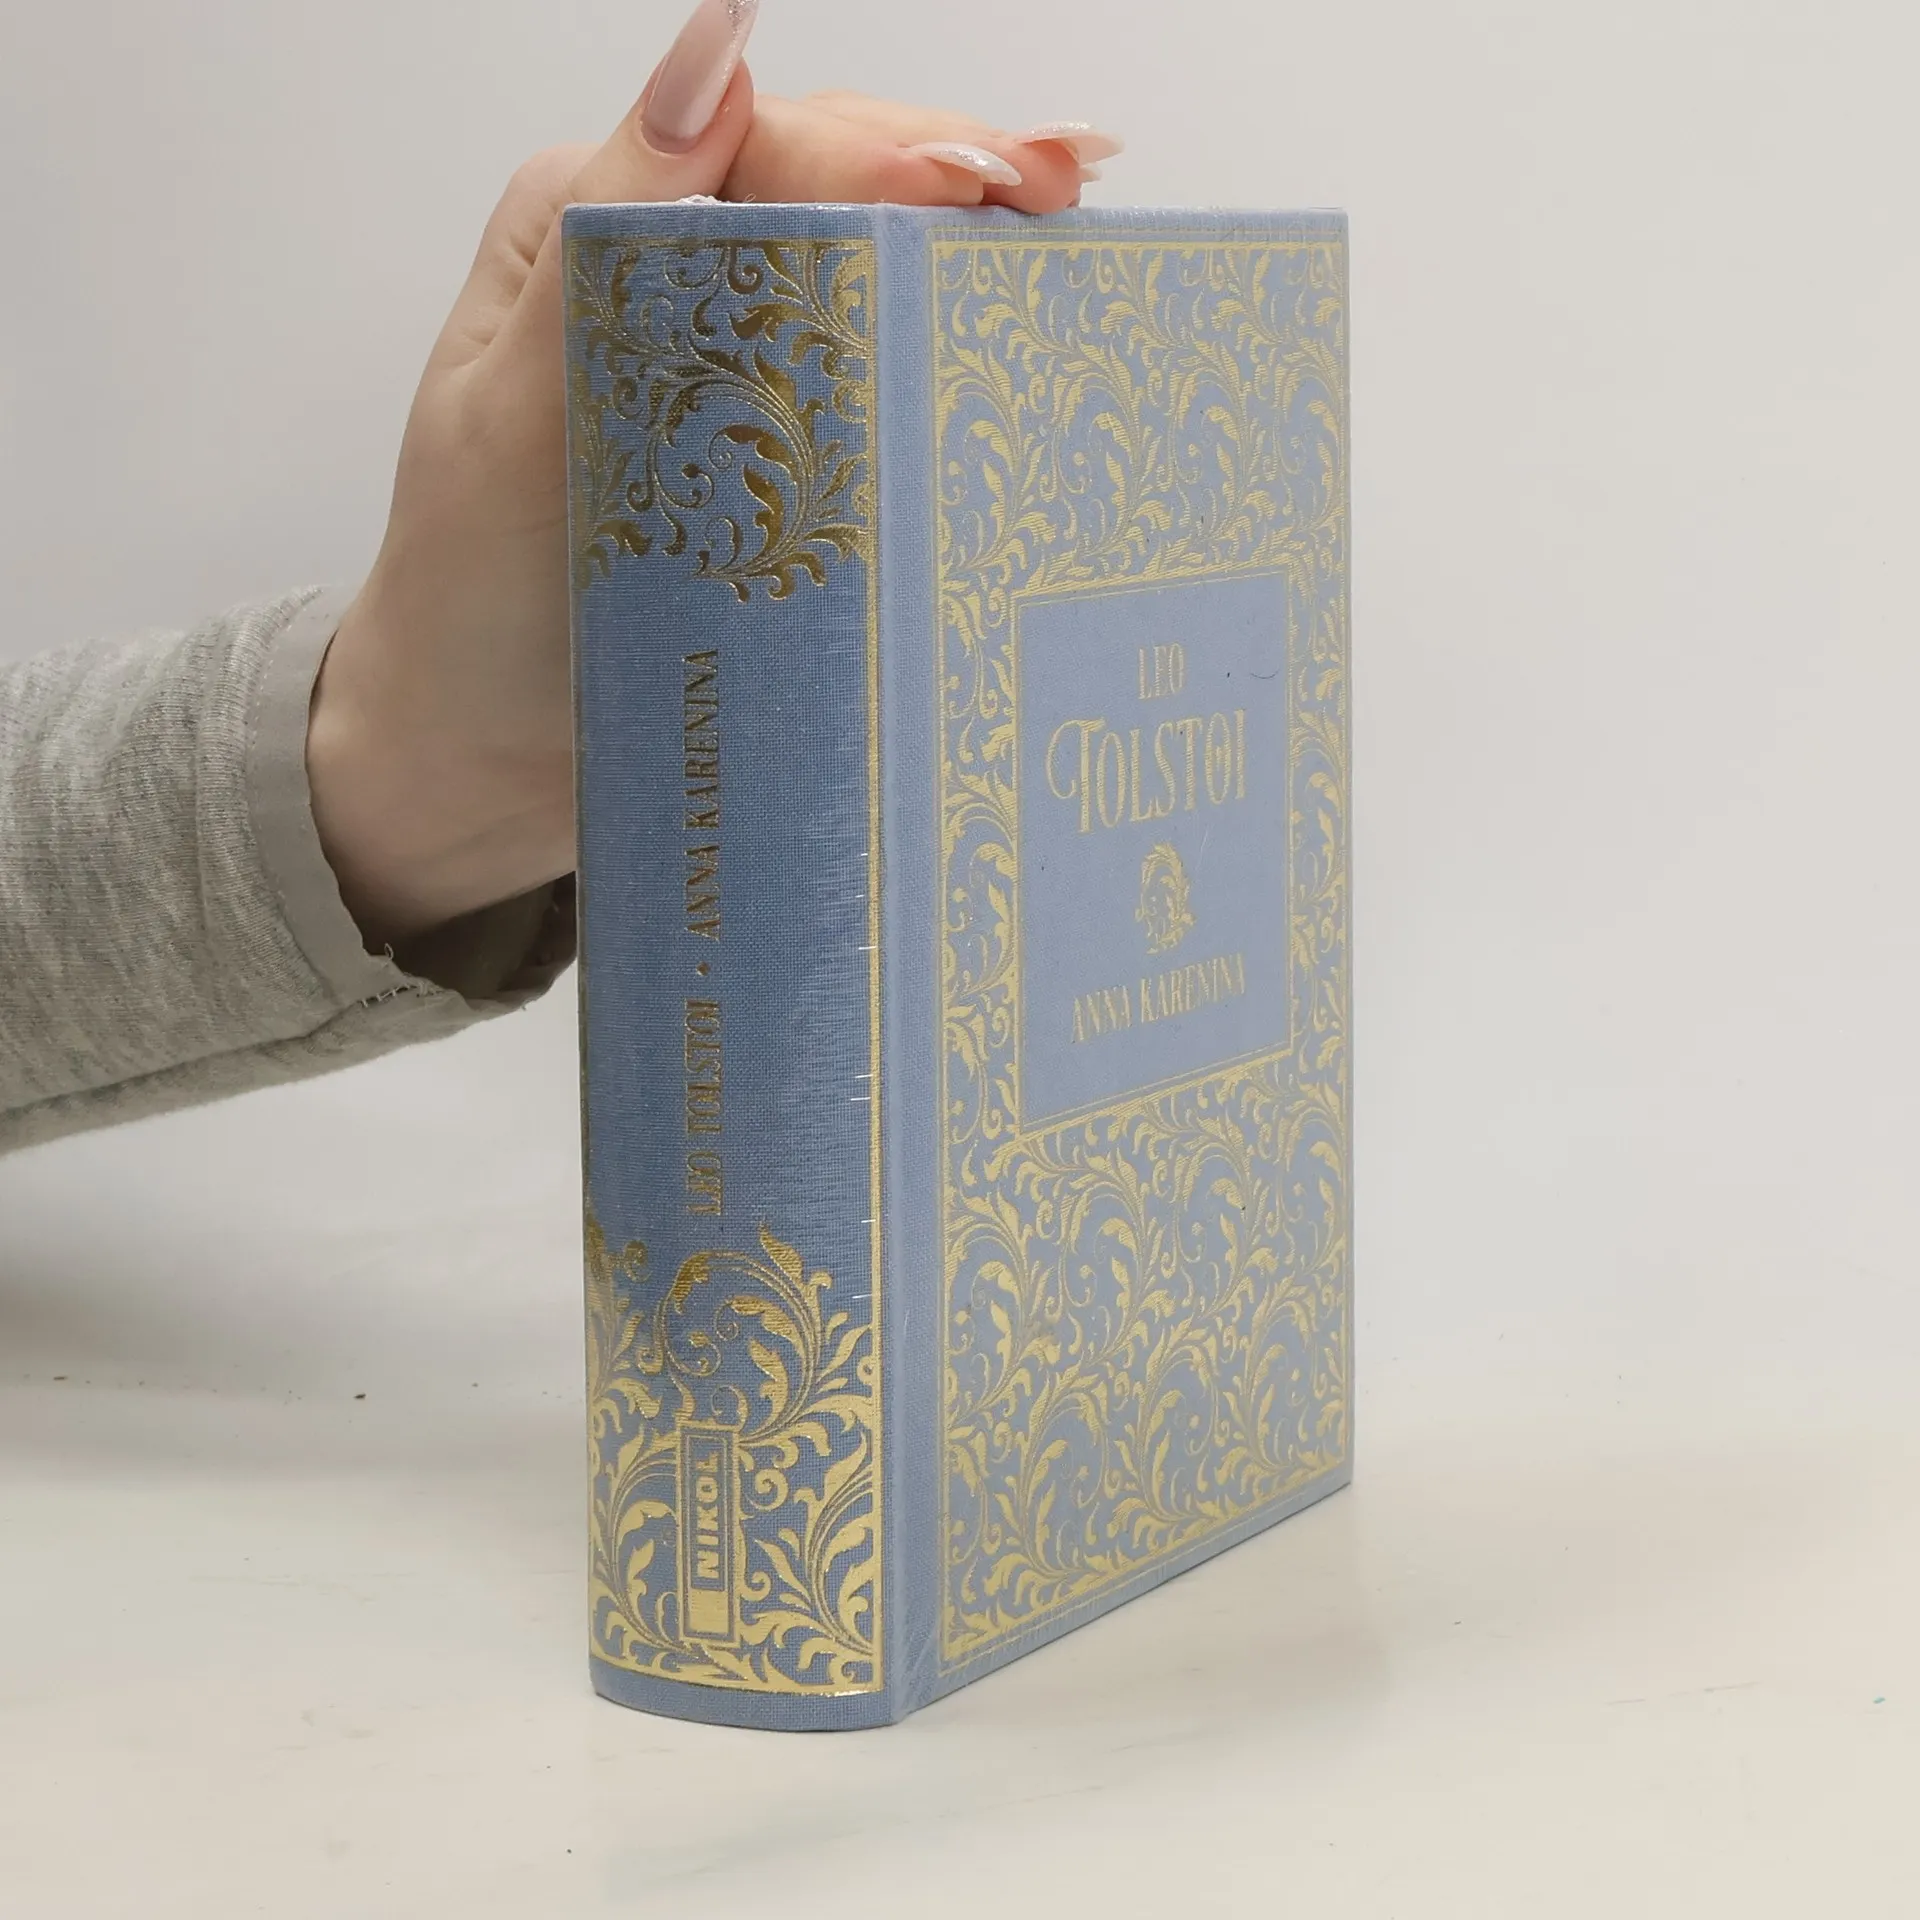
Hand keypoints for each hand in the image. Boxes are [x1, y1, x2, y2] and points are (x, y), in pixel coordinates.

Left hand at [306, 0, 1121, 949]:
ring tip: (1068, 233)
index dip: (888, 148)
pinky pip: (870, 390)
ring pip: (867, 276)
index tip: (983, 182)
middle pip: (838, 187)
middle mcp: (670, 283)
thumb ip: (606, 232)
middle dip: (959, 174)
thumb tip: (714, 49)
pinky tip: (1013, 334)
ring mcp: (731, 377)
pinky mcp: (774, 466)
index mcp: (596, 231)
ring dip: (969, 252)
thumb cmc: (470, 595)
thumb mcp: (516, 408)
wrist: (475, 755)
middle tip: (1065, 188)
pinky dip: (944, 357)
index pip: (768, 147)